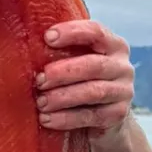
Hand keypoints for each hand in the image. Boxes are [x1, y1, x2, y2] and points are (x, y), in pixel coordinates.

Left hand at [34, 19, 134, 142]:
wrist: (105, 119)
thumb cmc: (82, 82)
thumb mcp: (77, 62)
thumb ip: (63, 51)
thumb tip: (28, 42)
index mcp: (113, 45)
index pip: (96, 32)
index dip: (72, 32)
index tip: (47, 37)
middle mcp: (123, 66)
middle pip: (94, 65)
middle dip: (64, 72)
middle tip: (40, 80)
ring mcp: (123, 92)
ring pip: (93, 92)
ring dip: (62, 97)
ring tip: (40, 102)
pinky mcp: (118, 115)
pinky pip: (90, 116)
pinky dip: (66, 118)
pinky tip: (47, 119)